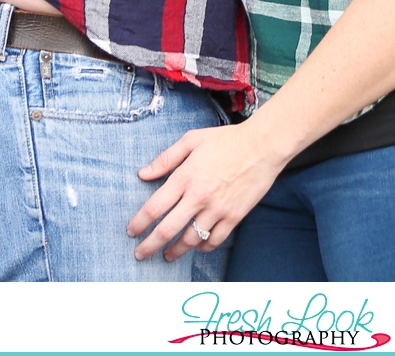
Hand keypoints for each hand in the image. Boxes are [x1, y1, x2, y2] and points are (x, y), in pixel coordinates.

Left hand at [127, 118, 283, 261]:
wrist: (262, 146)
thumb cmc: (226, 140)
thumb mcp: (192, 140)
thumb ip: (166, 158)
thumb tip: (143, 174)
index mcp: (186, 176)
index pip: (155, 206)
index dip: (140, 222)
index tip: (131, 231)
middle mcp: (199, 197)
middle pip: (168, 229)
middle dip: (149, 245)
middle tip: (139, 254)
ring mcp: (217, 209)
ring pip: (190, 240)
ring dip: (175, 251)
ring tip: (166, 255)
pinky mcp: (234, 217)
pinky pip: (214, 240)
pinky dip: (202, 247)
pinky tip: (196, 246)